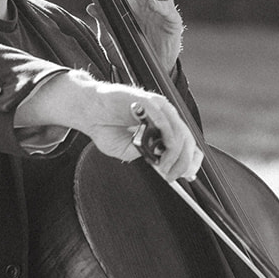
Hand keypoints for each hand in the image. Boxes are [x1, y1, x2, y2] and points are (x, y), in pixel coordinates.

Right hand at [16, 71, 201, 181]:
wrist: (88, 110)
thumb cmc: (106, 125)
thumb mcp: (128, 150)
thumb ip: (144, 155)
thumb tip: (160, 162)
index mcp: (162, 124)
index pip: (186, 141)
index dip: (190, 159)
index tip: (187, 175)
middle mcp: (163, 114)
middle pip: (186, 139)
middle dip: (183, 162)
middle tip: (172, 176)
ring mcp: (157, 107)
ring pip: (178, 132)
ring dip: (174, 155)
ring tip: (164, 169)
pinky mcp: (146, 101)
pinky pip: (163, 121)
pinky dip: (164, 140)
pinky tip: (157, 154)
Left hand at [89, 0, 182, 73]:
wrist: (144, 71)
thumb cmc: (128, 52)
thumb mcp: (111, 39)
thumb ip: (103, 22)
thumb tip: (90, 7)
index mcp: (134, 1)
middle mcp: (149, 1)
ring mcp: (162, 10)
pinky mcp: (172, 22)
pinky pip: (169, 8)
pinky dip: (161, 4)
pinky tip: (151, 6)